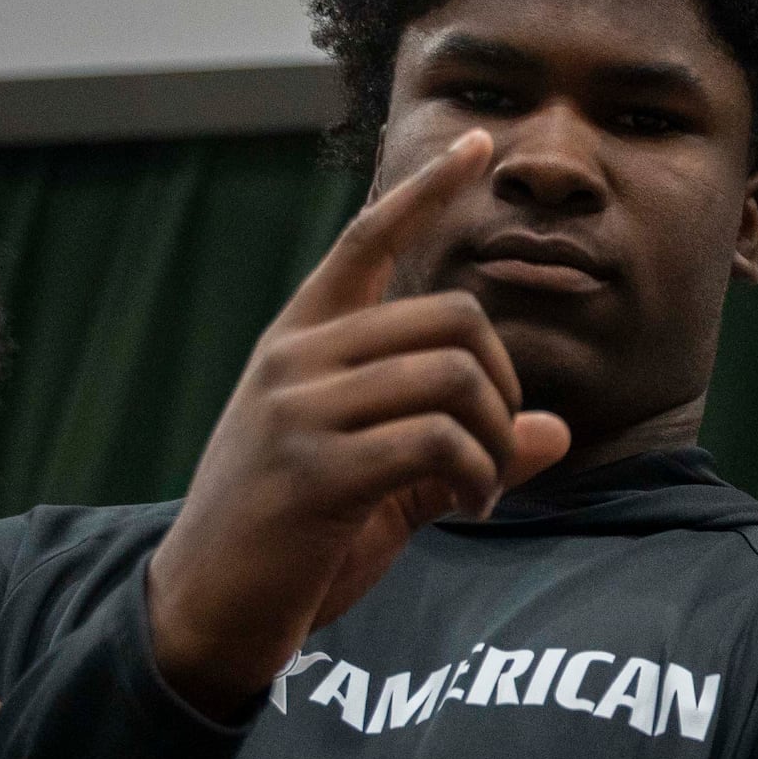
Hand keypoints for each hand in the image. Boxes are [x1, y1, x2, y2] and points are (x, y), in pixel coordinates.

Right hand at [147, 130, 571, 720]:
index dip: (428, 191)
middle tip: (493, 451)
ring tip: (477, 492)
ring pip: (453, 375)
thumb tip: (554, 430)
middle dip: (501, 382)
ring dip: (492, 441)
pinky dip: (477, 476)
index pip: (368, 241)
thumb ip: (461, 446)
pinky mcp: (315, 470)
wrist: (204, 612)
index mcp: (301, 342)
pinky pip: (438, 440)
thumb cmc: (292, 541)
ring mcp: (298, 410)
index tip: (484, 146)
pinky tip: (466, 510)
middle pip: (450, 315)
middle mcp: (295, 358)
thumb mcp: (386, 481)